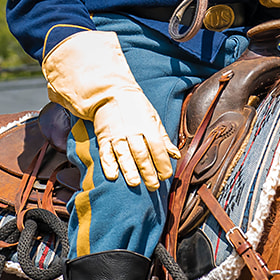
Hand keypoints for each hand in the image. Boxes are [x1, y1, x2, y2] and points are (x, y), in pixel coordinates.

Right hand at [40, 30, 178, 188]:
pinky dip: (108, 164)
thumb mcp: (153, 117)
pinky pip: (106, 153)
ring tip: (134, 183)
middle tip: (153, 187)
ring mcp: (117, 135)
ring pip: (124, 156)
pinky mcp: (104, 138)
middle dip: (148, 172)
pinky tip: (112, 175)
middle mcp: (132, 131)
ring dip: (129, 171)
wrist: (111, 93)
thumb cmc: (136, 107)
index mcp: (147, 126)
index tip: (166, 176)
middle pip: (141, 155)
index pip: (157, 148)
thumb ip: (163, 137)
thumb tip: (175, 155)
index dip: (162, 163)